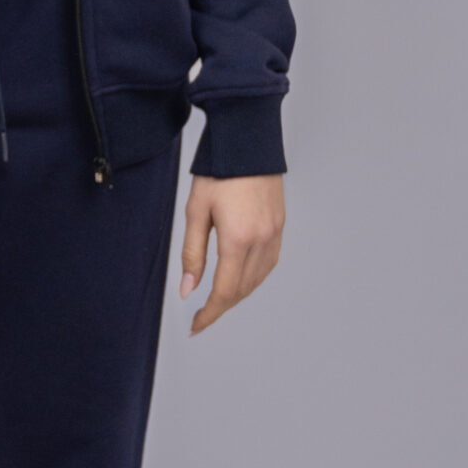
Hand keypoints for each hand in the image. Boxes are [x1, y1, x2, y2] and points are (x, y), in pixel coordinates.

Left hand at [179, 172, 284, 333]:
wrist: (247, 140)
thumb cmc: (217, 172)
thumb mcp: (196, 212)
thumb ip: (192, 253)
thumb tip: (188, 289)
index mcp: (238, 239)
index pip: (225, 291)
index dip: (210, 314)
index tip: (195, 326)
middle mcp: (262, 240)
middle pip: (242, 289)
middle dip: (221, 307)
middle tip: (201, 317)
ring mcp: (275, 233)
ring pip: (257, 280)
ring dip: (237, 294)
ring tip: (216, 301)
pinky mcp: (280, 226)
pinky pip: (268, 264)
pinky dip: (252, 278)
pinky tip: (239, 278)